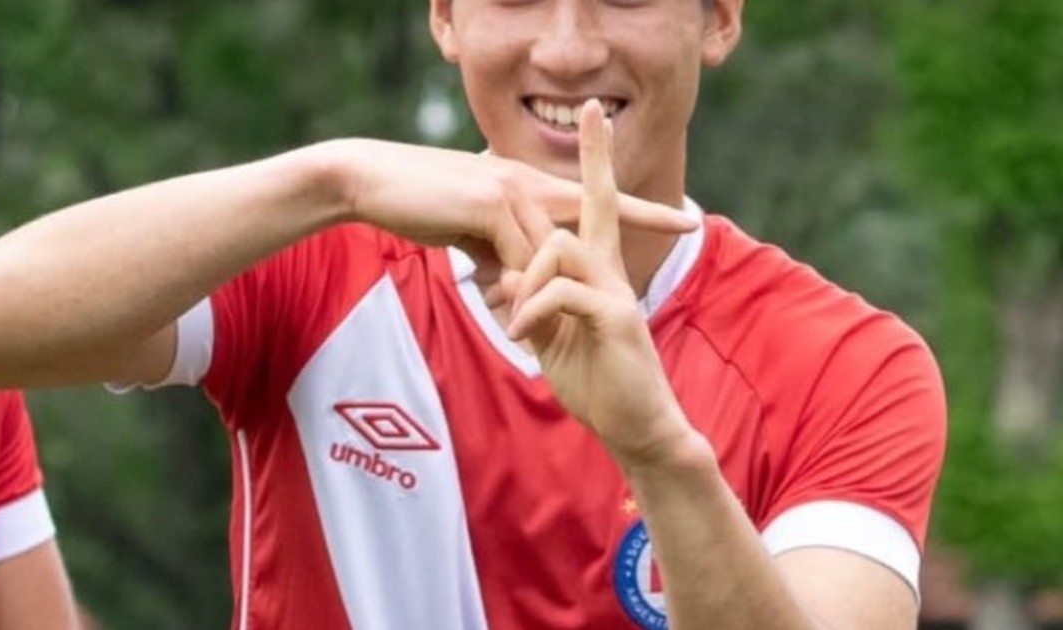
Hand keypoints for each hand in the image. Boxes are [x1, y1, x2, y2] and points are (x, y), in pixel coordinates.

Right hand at [317, 139, 695, 272]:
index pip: (592, 199)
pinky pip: (520, 254)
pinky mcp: (490, 204)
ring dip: (552, 287)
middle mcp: (527, 183)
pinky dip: (522, 285)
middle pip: (591, 212)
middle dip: (639, 221)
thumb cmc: (418, 203)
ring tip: (558, 317)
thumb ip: (497, 256)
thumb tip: (512, 285)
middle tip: (689, 228)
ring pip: (551, 247)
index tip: (683, 218)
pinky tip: (519, 308)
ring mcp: (511, 190)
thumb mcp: (466, 233)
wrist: (372, 181)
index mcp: (526, 188)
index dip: (639, 207)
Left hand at [504, 100, 692, 466]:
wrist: (636, 428)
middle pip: (597, 202)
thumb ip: (530, 302)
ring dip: (524, 279)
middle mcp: (611, 272)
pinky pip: (561, 292)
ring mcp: (617, 291)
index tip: (595, 118)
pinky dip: (530, 311)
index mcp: (596, 273)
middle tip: (594, 107)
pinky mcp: (617, 317)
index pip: (590, 207)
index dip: (593, 163)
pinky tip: (521, 337)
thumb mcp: (551, 339)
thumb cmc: (597, 384)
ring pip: (561, 249)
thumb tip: (505, 276)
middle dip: (596, 155)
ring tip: (514, 324)